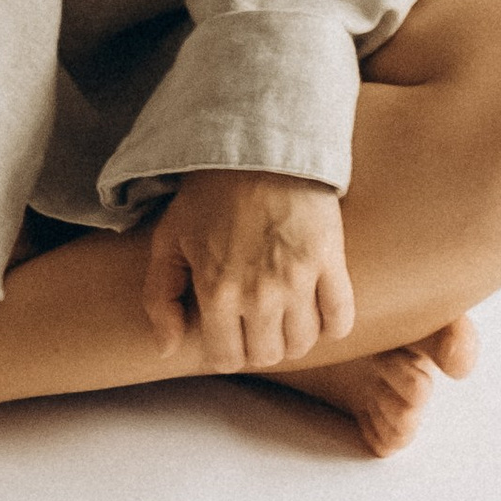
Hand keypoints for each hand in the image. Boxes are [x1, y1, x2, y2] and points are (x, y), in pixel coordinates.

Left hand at [142, 169, 355, 371]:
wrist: (257, 142)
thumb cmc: (210, 192)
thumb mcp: (170, 238)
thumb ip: (160, 297)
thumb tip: (168, 348)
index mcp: (217, 292)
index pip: (227, 358)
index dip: (226, 349)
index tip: (230, 331)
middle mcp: (258, 295)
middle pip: (268, 355)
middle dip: (258, 344)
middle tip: (256, 320)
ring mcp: (297, 280)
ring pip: (302, 344)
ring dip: (293, 335)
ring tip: (285, 312)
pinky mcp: (329, 260)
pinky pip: (340, 319)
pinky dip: (332, 323)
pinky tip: (318, 308)